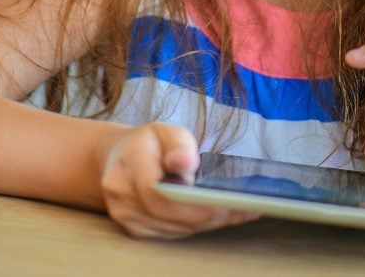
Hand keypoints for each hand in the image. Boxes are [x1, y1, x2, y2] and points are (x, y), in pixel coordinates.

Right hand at [99, 122, 258, 238]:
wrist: (118, 158)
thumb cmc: (147, 142)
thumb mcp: (165, 131)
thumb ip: (178, 144)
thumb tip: (186, 163)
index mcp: (127, 167)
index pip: (161, 194)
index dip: (195, 203)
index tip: (226, 202)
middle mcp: (121, 197)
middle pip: (170, 216)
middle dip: (209, 215)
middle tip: (245, 208)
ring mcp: (125, 216)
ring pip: (174, 229)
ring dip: (208, 223)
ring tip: (240, 211)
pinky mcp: (135, 230)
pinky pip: (172, 233)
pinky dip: (196, 226)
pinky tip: (218, 216)